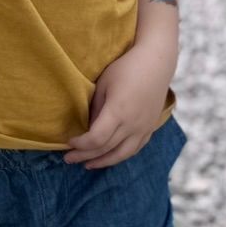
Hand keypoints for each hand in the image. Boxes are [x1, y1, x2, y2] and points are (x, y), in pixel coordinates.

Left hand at [65, 41, 173, 169]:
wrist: (156, 62)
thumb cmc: (126, 68)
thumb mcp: (104, 85)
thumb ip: (95, 109)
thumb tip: (86, 129)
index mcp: (118, 112)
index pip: (96, 139)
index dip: (80, 144)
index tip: (69, 141)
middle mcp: (133, 124)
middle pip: (106, 149)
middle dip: (85, 156)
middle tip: (69, 158)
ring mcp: (144, 128)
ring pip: (122, 154)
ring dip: (103, 162)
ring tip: (88, 164)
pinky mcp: (150, 127)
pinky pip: (134, 149)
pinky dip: (120, 155)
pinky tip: (110, 156)